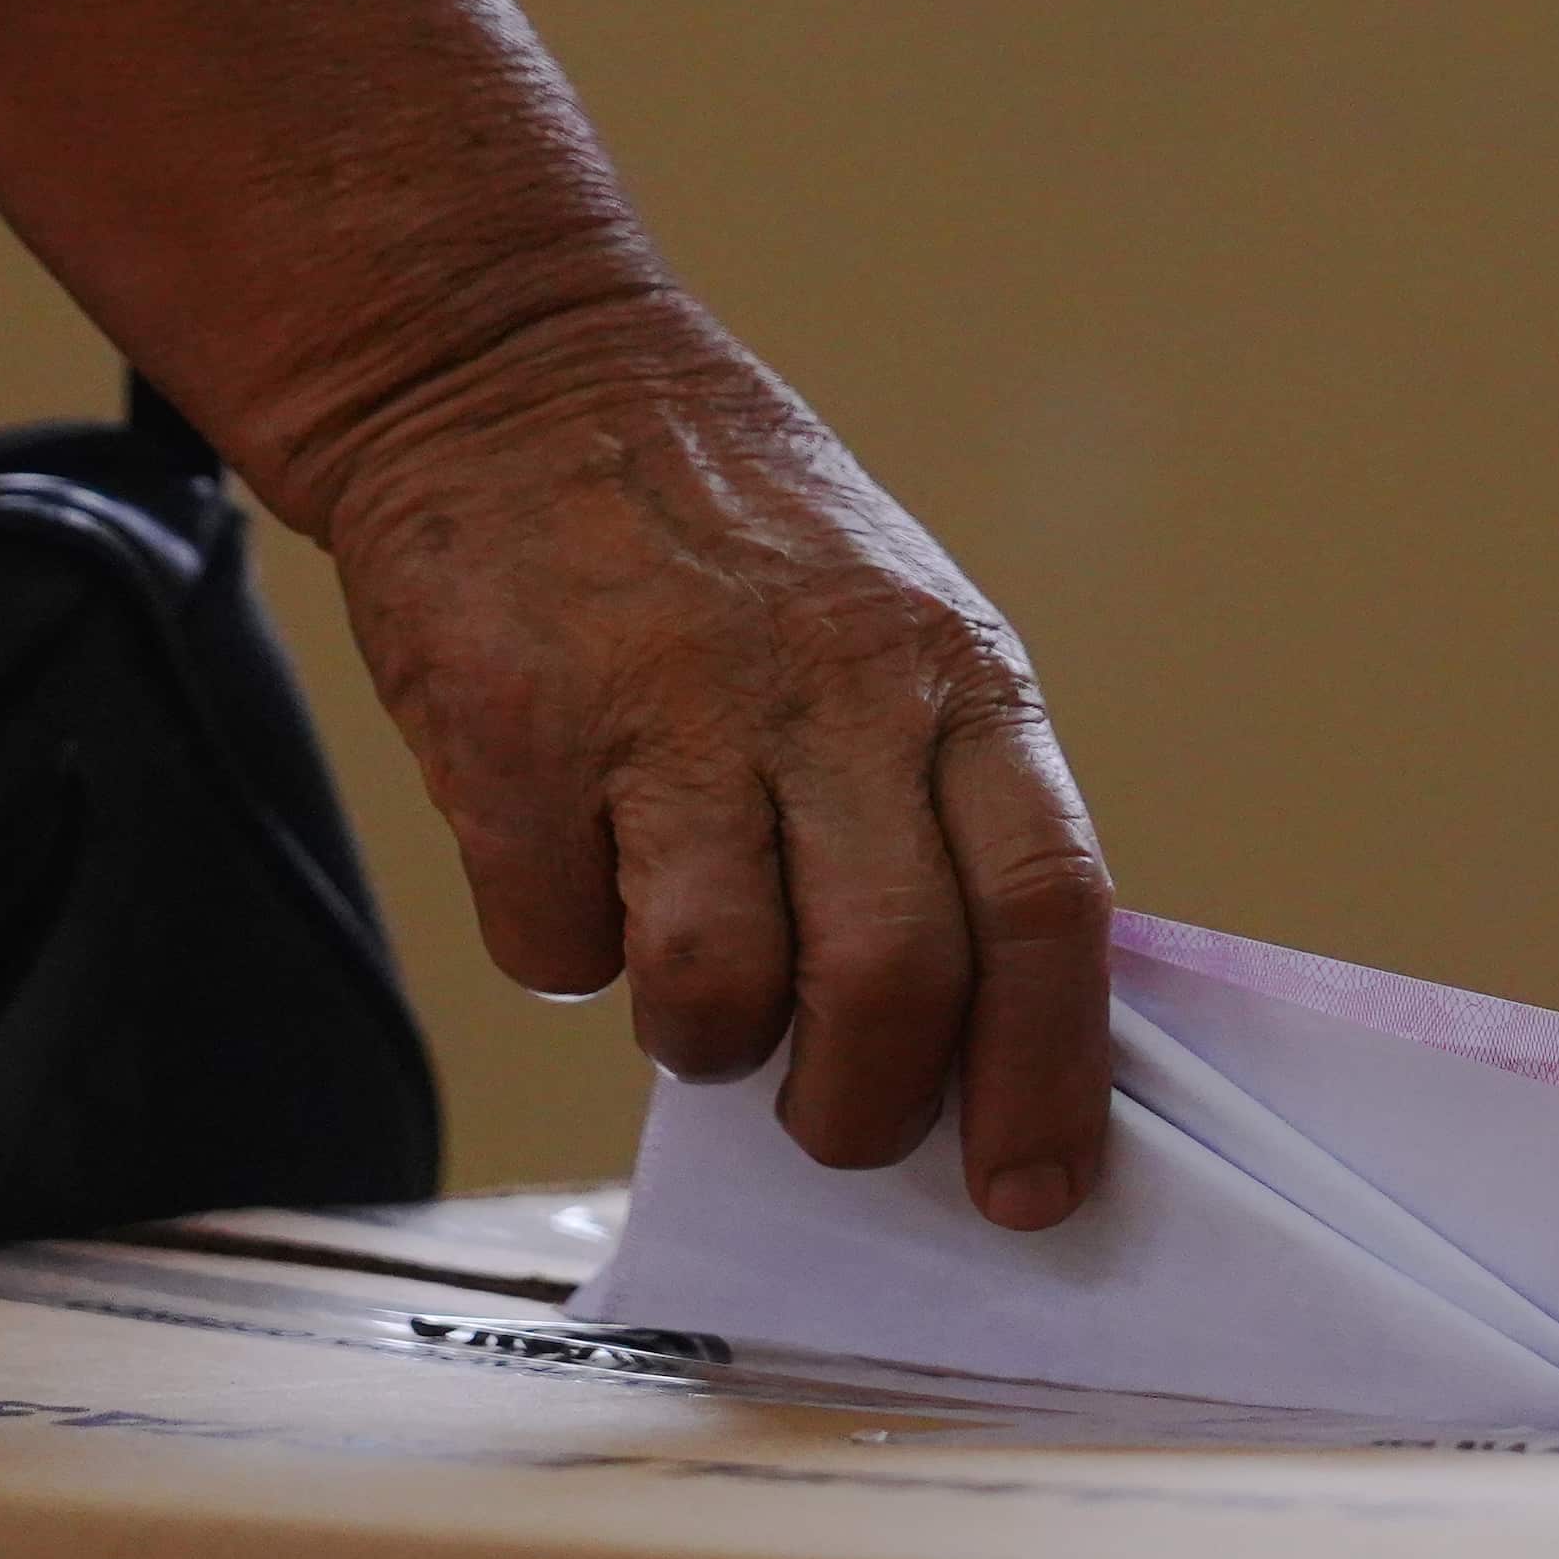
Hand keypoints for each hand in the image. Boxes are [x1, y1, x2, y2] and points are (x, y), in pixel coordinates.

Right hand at [294, 281, 1117, 1225]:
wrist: (509, 368)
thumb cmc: (723, 538)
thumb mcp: (891, 629)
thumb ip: (940, 809)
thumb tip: (981, 1044)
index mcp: (953, 675)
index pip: (1049, 907)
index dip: (1049, 1076)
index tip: (1032, 1191)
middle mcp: (830, 693)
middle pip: (893, 982)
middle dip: (861, 1106)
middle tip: (829, 1120)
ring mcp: (669, 713)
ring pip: (719, 994)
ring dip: (706, 1042)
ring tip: (693, 982)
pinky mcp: (517, 736)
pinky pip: (556, 949)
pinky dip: (564, 953)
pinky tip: (573, 867)